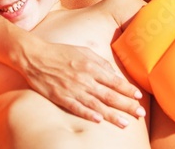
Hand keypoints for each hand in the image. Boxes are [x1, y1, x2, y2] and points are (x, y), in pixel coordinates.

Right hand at [21, 42, 145, 127]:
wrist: (34, 56)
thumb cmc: (60, 53)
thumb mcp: (83, 51)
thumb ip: (100, 62)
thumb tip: (113, 74)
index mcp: (90, 66)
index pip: (114, 80)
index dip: (127, 89)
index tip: (139, 97)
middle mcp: (84, 78)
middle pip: (109, 94)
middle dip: (126, 105)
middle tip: (140, 114)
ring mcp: (72, 89)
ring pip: (96, 104)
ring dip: (111, 115)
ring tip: (125, 123)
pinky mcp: (60, 97)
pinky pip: (76, 107)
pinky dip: (87, 114)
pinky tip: (98, 120)